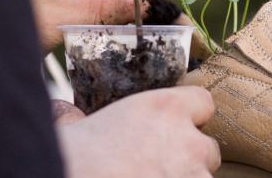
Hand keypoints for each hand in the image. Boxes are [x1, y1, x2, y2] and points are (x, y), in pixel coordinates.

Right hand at [58, 86, 220, 177]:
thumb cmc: (71, 159)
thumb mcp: (72, 130)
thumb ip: (79, 118)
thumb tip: (64, 110)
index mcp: (165, 109)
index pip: (203, 101)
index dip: (190, 115)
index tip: (175, 127)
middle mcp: (188, 141)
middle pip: (208, 147)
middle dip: (190, 157)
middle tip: (159, 165)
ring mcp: (194, 176)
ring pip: (203, 177)